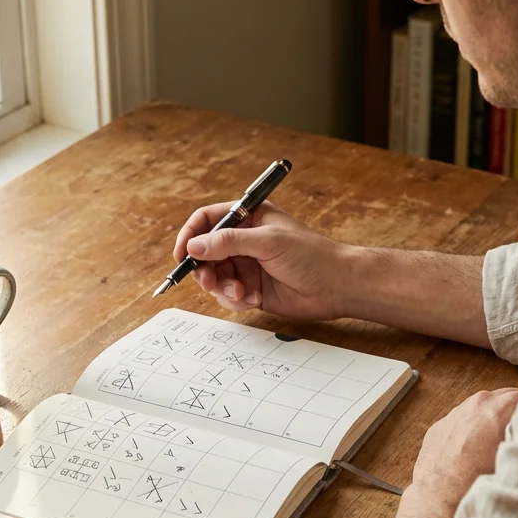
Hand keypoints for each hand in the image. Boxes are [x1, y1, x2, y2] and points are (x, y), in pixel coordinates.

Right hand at [174, 201, 350, 319]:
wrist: (336, 286)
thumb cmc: (310, 255)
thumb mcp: (267, 242)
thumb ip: (229, 242)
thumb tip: (194, 246)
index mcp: (249, 218)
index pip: (207, 220)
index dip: (191, 235)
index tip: (182, 254)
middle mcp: (244, 240)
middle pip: (205, 252)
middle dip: (205, 269)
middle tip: (210, 281)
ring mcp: (246, 265)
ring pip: (214, 277)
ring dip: (222, 288)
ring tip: (241, 293)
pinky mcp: (251, 288)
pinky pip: (228, 296)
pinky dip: (235, 300)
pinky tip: (255, 299)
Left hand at [394, 388, 517, 517]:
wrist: (439, 501)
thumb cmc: (477, 484)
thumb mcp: (515, 460)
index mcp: (497, 407)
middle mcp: (475, 404)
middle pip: (504, 398)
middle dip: (513, 413)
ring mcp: (454, 413)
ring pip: (481, 409)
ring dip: (490, 421)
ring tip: (495, 447)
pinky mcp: (439, 426)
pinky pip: (461, 422)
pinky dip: (469, 431)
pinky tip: (472, 453)